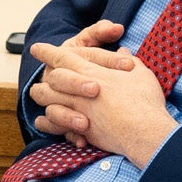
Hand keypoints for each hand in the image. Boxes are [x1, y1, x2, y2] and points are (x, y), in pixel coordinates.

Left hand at [27, 29, 175, 166]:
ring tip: (41, 94)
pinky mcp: (78, 131)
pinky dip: (50, 124)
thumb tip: (123, 52)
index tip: (37, 48)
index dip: (48, 52)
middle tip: (42, 73)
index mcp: (91, 72)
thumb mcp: (139, 73)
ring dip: (44, 98)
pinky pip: (55, 127)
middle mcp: (78, 92)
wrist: (144, 133)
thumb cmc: (144, 101)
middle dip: (45, 74)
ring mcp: (76, 111)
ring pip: (48, 101)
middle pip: (51, 79)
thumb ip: (128, 60)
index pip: (63, 58)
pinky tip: (47, 122)